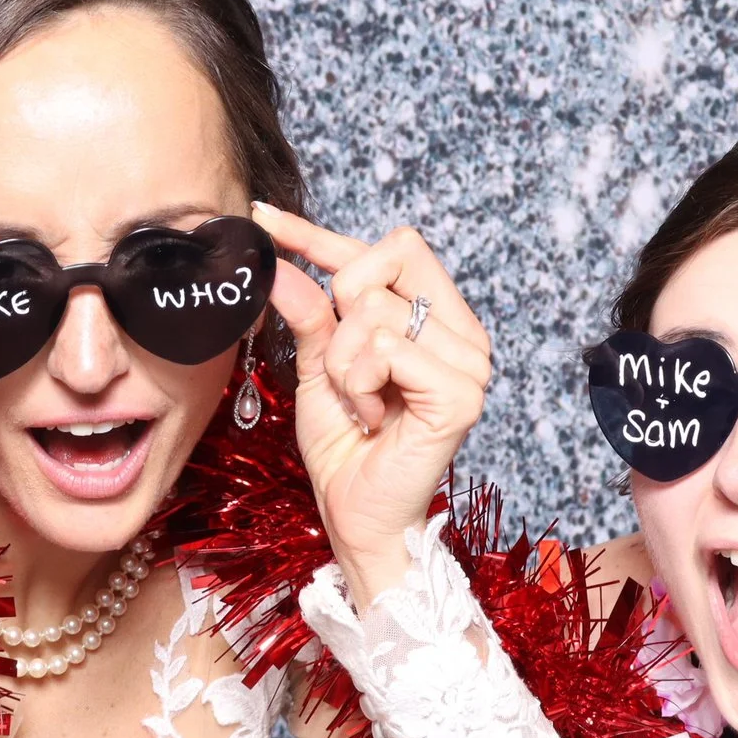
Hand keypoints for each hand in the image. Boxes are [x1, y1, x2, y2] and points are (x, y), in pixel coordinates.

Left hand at [251, 204, 491, 596]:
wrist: (357, 517)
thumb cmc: (345, 448)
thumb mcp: (319, 366)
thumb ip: (309, 312)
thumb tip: (276, 261)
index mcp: (439, 318)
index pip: (390, 248)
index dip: (323, 234)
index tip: (267, 219)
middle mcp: (464, 332)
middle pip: (382, 262)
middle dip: (339, 314)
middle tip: (346, 371)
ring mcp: (470, 361)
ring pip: (376, 311)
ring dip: (344, 364)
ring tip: (360, 405)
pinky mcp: (461, 392)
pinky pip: (386, 349)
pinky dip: (359, 384)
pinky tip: (373, 417)